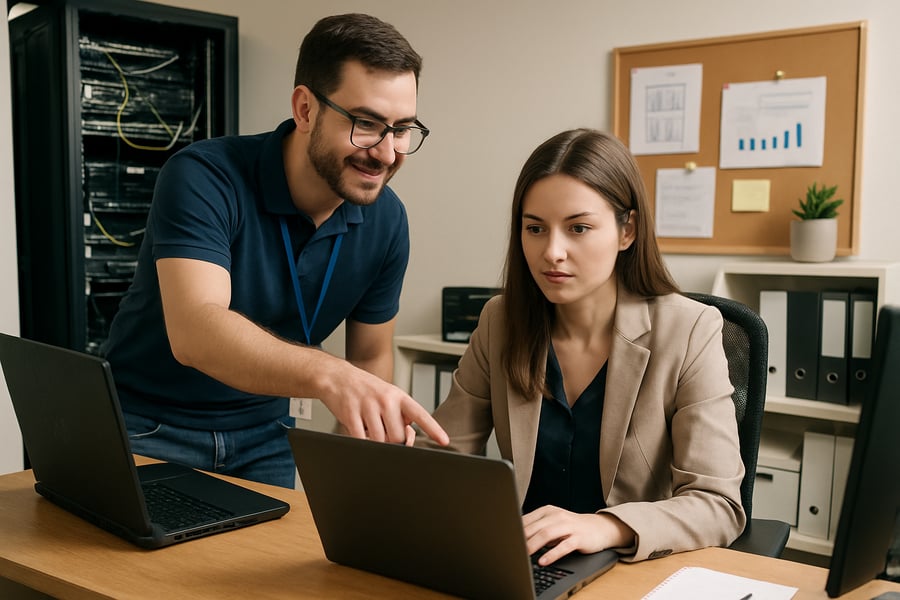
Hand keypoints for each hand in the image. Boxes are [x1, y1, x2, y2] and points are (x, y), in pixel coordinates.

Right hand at [317, 360, 448, 445]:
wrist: (339, 377)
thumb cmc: (367, 390)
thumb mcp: (390, 397)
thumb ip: (401, 416)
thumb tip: (407, 439)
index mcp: (399, 396)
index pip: (420, 414)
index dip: (433, 429)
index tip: (444, 441)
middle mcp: (386, 400)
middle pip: (397, 437)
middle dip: (393, 443)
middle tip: (385, 433)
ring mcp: (368, 406)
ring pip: (380, 441)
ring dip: (376, 443)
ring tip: (371, 429)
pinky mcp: (350, 414)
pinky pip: (361, 439)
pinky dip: (362, 442)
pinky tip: (360, 433)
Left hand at [522, 505, 634, 565]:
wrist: (598, 527)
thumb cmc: (572, 527)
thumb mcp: (553, 524)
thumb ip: (537, 528)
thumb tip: (517, 537)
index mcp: (548, 511)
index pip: (527, 520)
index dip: (515, 530)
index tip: (506, 540)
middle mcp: (557, 516)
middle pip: (535, 527)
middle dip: (521, 539)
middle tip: (512, 549)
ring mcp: (568, 526)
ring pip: (547, 534)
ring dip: (533, 545)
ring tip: (524, 554)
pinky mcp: (578, 538)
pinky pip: (564, 546)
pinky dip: (552, 554)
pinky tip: (543, 561)